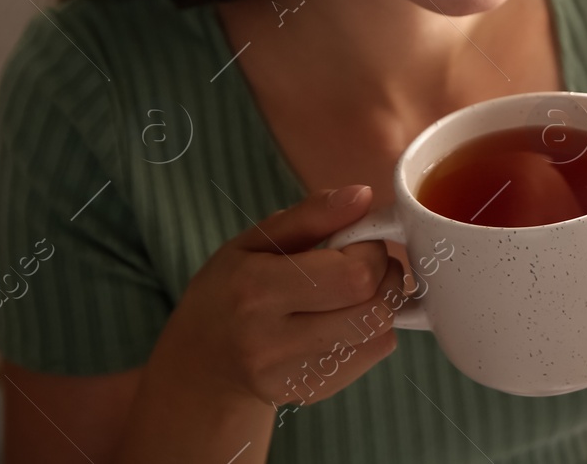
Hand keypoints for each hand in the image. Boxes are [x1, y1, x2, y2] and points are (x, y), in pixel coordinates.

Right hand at [150, 184, 411, 409]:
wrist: (202, 366)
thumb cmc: (230, 291)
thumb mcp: (255, 241)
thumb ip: (312, 214)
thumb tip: (363, 195)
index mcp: (256, 290)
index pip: (353, 274)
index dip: (372, 250)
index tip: (358, 240)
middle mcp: (272, 341)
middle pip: (373, 308)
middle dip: (385, 275)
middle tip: (366, 262)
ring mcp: (293, 375)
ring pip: (380, 332)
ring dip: (383, 302)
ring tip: (357, 288)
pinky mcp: (313, 392)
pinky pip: (374, 354)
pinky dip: (374, 329)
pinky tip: (347, 317)